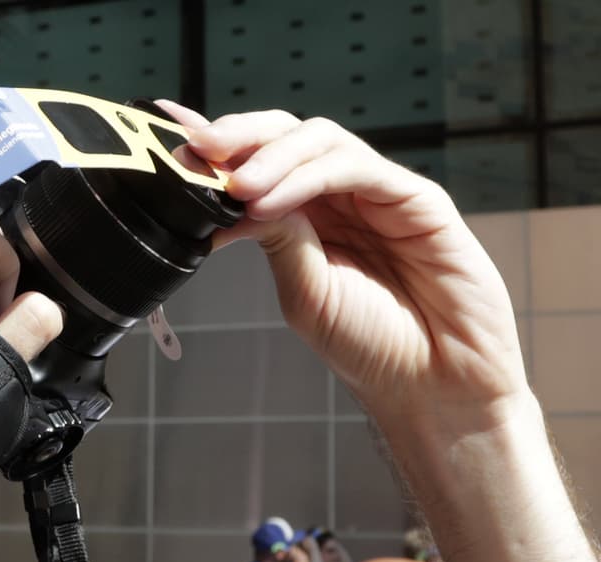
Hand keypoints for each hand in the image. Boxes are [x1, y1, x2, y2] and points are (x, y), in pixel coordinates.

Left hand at [157, 102, 527, 435]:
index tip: (169, 138)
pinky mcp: (418, 199)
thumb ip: (273, 239)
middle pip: (285, 136)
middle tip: (199, 148)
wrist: (433, 385)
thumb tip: (234, 195)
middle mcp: (340, 196)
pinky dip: (308, 177)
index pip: (257, 164)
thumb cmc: (369, 346)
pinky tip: (272, 200)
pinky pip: (357, 169)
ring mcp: (378, 193)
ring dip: (270, 157)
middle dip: (238, 136)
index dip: (216, 148)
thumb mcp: (303, 293)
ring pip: (320, 141)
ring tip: (235, 186)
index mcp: (306, 216)